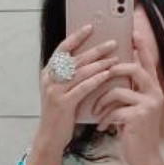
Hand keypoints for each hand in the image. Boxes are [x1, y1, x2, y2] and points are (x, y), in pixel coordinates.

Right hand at [36, 24, 121, 150]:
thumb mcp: (62, 90)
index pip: (62, 49)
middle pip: (75, 59)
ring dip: (100, 63)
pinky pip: (83, 87)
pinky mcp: (63, 103)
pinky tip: (108, 75)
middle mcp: (49, 79)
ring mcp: (54, 91)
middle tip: (112, 43)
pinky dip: (96, 79)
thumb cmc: (61, 113)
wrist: (51, 136)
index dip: (76, 37)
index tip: (90, 27)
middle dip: (95, 49)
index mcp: (48, 73)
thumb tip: (91, 59)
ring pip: (81, 71)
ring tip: (115, 58)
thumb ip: (71, 76)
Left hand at [91, 30, 163, 164]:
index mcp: (153, 89)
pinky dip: (105, 118)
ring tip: (97, 113)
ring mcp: (149, 104)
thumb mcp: (133, 109)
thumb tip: (111, 73)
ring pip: (118, 90)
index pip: (148, 62)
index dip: (142, 46)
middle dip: (112, 70)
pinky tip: (103, 127)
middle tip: (98, 76)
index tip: (134, 31)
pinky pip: (115, 109)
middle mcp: (155, 93)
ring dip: (102, 102)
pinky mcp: (139, 116)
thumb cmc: (134, 132)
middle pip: (133, 69)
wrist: (144, 159)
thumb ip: (129, 92)